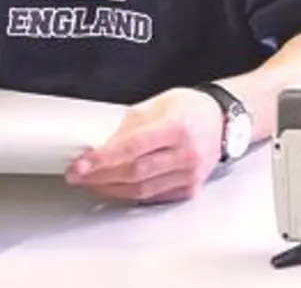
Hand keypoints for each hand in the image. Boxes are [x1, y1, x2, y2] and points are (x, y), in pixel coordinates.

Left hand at [65, 87, 223, 204]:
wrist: (223, 121)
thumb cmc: (189, 108)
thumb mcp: (158, 104)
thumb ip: (129, 126)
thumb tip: (101, 147)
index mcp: (177, 127)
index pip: (132, 147)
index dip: (101, 159)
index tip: (78, 166)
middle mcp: (186, 153)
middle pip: (134, 172)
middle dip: (100, 176)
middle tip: (77, 175)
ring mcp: (190, 174)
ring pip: (142, 189)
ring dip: (111, 188)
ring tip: (92, 182)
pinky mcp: (190, 188)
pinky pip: (154, 197)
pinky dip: (131, 194)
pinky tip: (117, 188)